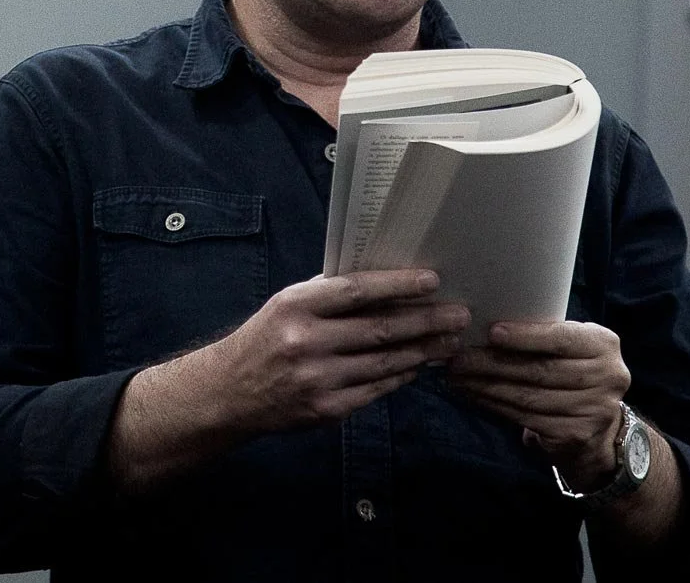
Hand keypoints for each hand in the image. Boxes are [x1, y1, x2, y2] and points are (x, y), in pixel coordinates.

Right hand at [207, 269, 471, 434]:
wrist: (229, 392)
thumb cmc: (266, 338)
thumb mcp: (287, 304)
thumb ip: (329, 294)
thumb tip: (384, 281)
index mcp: (296, 306)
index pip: (357, 291)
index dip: (398, 286)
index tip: (432, 281)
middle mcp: (306, 341)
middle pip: (379, 329)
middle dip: (426, 322)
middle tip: (460, 315)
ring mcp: (317, 379)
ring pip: (383, 363)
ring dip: (422, 352)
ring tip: (450, 341)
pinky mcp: (325, 410)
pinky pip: (374, 390)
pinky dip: (401, 376)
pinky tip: (419, 365)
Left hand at [445, 319, 629, 487]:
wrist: (598, 427)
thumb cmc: (573, 372)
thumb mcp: (571, 347)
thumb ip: (544, 336)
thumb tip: (484, 326)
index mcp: (604, 345)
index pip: (562, 339)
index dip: (526, 336)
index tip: (491, 332)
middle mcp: (607, 377)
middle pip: (540, 370)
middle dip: (493, 363)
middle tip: (459, 358)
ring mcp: (594, 410)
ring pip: (529, 397)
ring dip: (487, 386)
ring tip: (458, 377)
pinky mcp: (575, 435)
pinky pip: (526, 418)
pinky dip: (495, 405)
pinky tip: (474, 395)